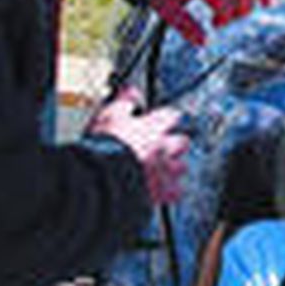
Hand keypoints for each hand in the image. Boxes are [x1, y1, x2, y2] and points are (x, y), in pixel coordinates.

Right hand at [87, 86, 187, 205]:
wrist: (102, 179)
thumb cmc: (103, 148)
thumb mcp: (108, 117)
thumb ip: (123, 103)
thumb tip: (131, 92)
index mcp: (152, 127)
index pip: (170, 116)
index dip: (167, 118)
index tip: (164, 118)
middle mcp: (163, 148)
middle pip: (182, 142)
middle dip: (175, 144)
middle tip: (164, 146)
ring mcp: (165, 171)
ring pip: (180, 167)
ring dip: (173, 168)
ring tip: (162, 170)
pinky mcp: (162, 192)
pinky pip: (174, 192)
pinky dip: (169, 192)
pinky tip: (161, 192)